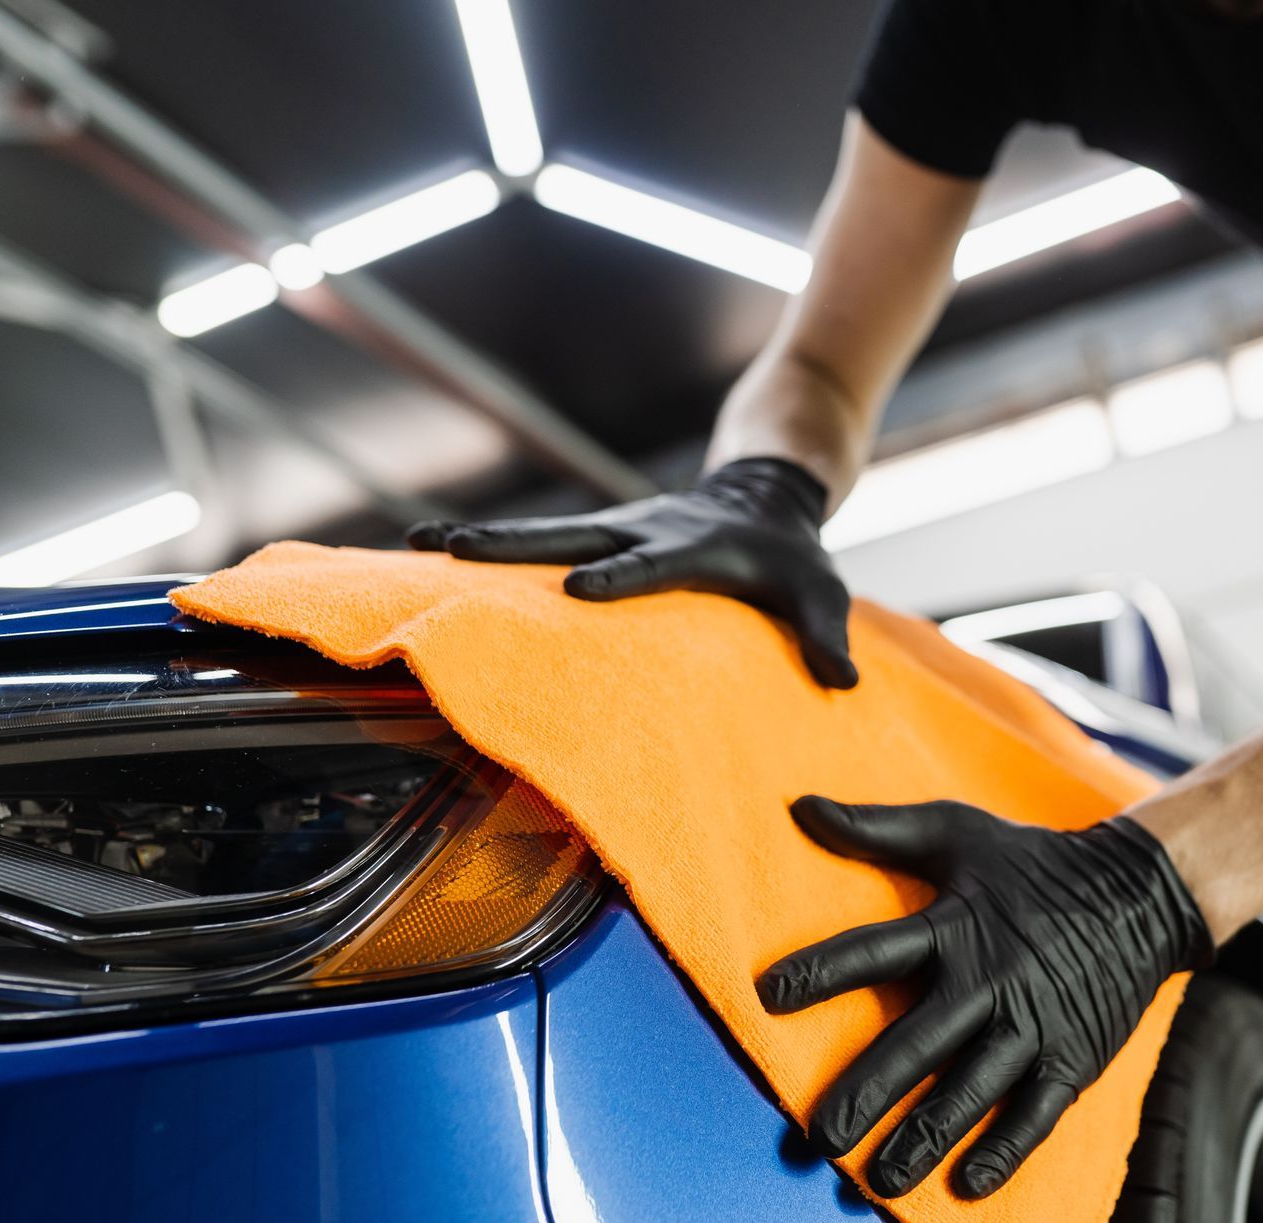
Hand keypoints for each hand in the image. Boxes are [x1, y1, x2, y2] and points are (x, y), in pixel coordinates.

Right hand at [408, 457, 855, 687]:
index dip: (621, 577)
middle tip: (449, 547)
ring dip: (482, 542)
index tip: (577, 590)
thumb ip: (827, 636)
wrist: (764, 497)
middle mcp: (645, 532)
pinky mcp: (601, 537)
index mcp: (697, 550)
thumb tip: (843, 684)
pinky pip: (541, 545)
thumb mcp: (821, 592)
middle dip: (511, 545)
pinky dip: (490, 551)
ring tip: (419, 544)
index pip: (654, 565)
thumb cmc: (792, 560)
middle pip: (571, 537)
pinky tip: (434, 557)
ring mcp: (617, 530)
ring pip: (543, 535)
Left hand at [758, 797, 1211, 1198]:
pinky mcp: (1072, 1060)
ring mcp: (1033, 1026)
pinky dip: (1003, 1151)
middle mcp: (990, 981)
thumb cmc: (1031, 862)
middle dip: (869, 1092)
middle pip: (919, 1043)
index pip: (877, 950)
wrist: (1140, 893)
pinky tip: (968, 1185)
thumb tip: (801, 807)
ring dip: (924, 1138)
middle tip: (821, 1137)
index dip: (823, 970)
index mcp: (956, 926)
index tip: (770, 995)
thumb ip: (877, 829)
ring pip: (971, 1092)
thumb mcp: (956, 833)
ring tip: (880, 1180)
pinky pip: (1034, 1115)